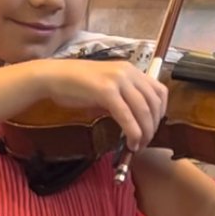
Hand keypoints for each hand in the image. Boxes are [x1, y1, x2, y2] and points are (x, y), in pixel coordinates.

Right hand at [37, 59, 167, 150]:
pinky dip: (133, 132)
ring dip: (145, 132)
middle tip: (146, 141)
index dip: (161, 112)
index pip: (160, 91)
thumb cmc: (76, 84)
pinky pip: (126, 116)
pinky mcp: (106, 91)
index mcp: (131, 70)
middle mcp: (128, 72)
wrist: (53, 76)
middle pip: (154, 103)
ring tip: (138, 145)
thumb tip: (136, 121)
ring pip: (143, 110)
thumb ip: (123, 99)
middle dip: (153, 126)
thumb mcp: (106, 88)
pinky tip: (131, 142)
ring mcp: (118, 80)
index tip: (154, 126)